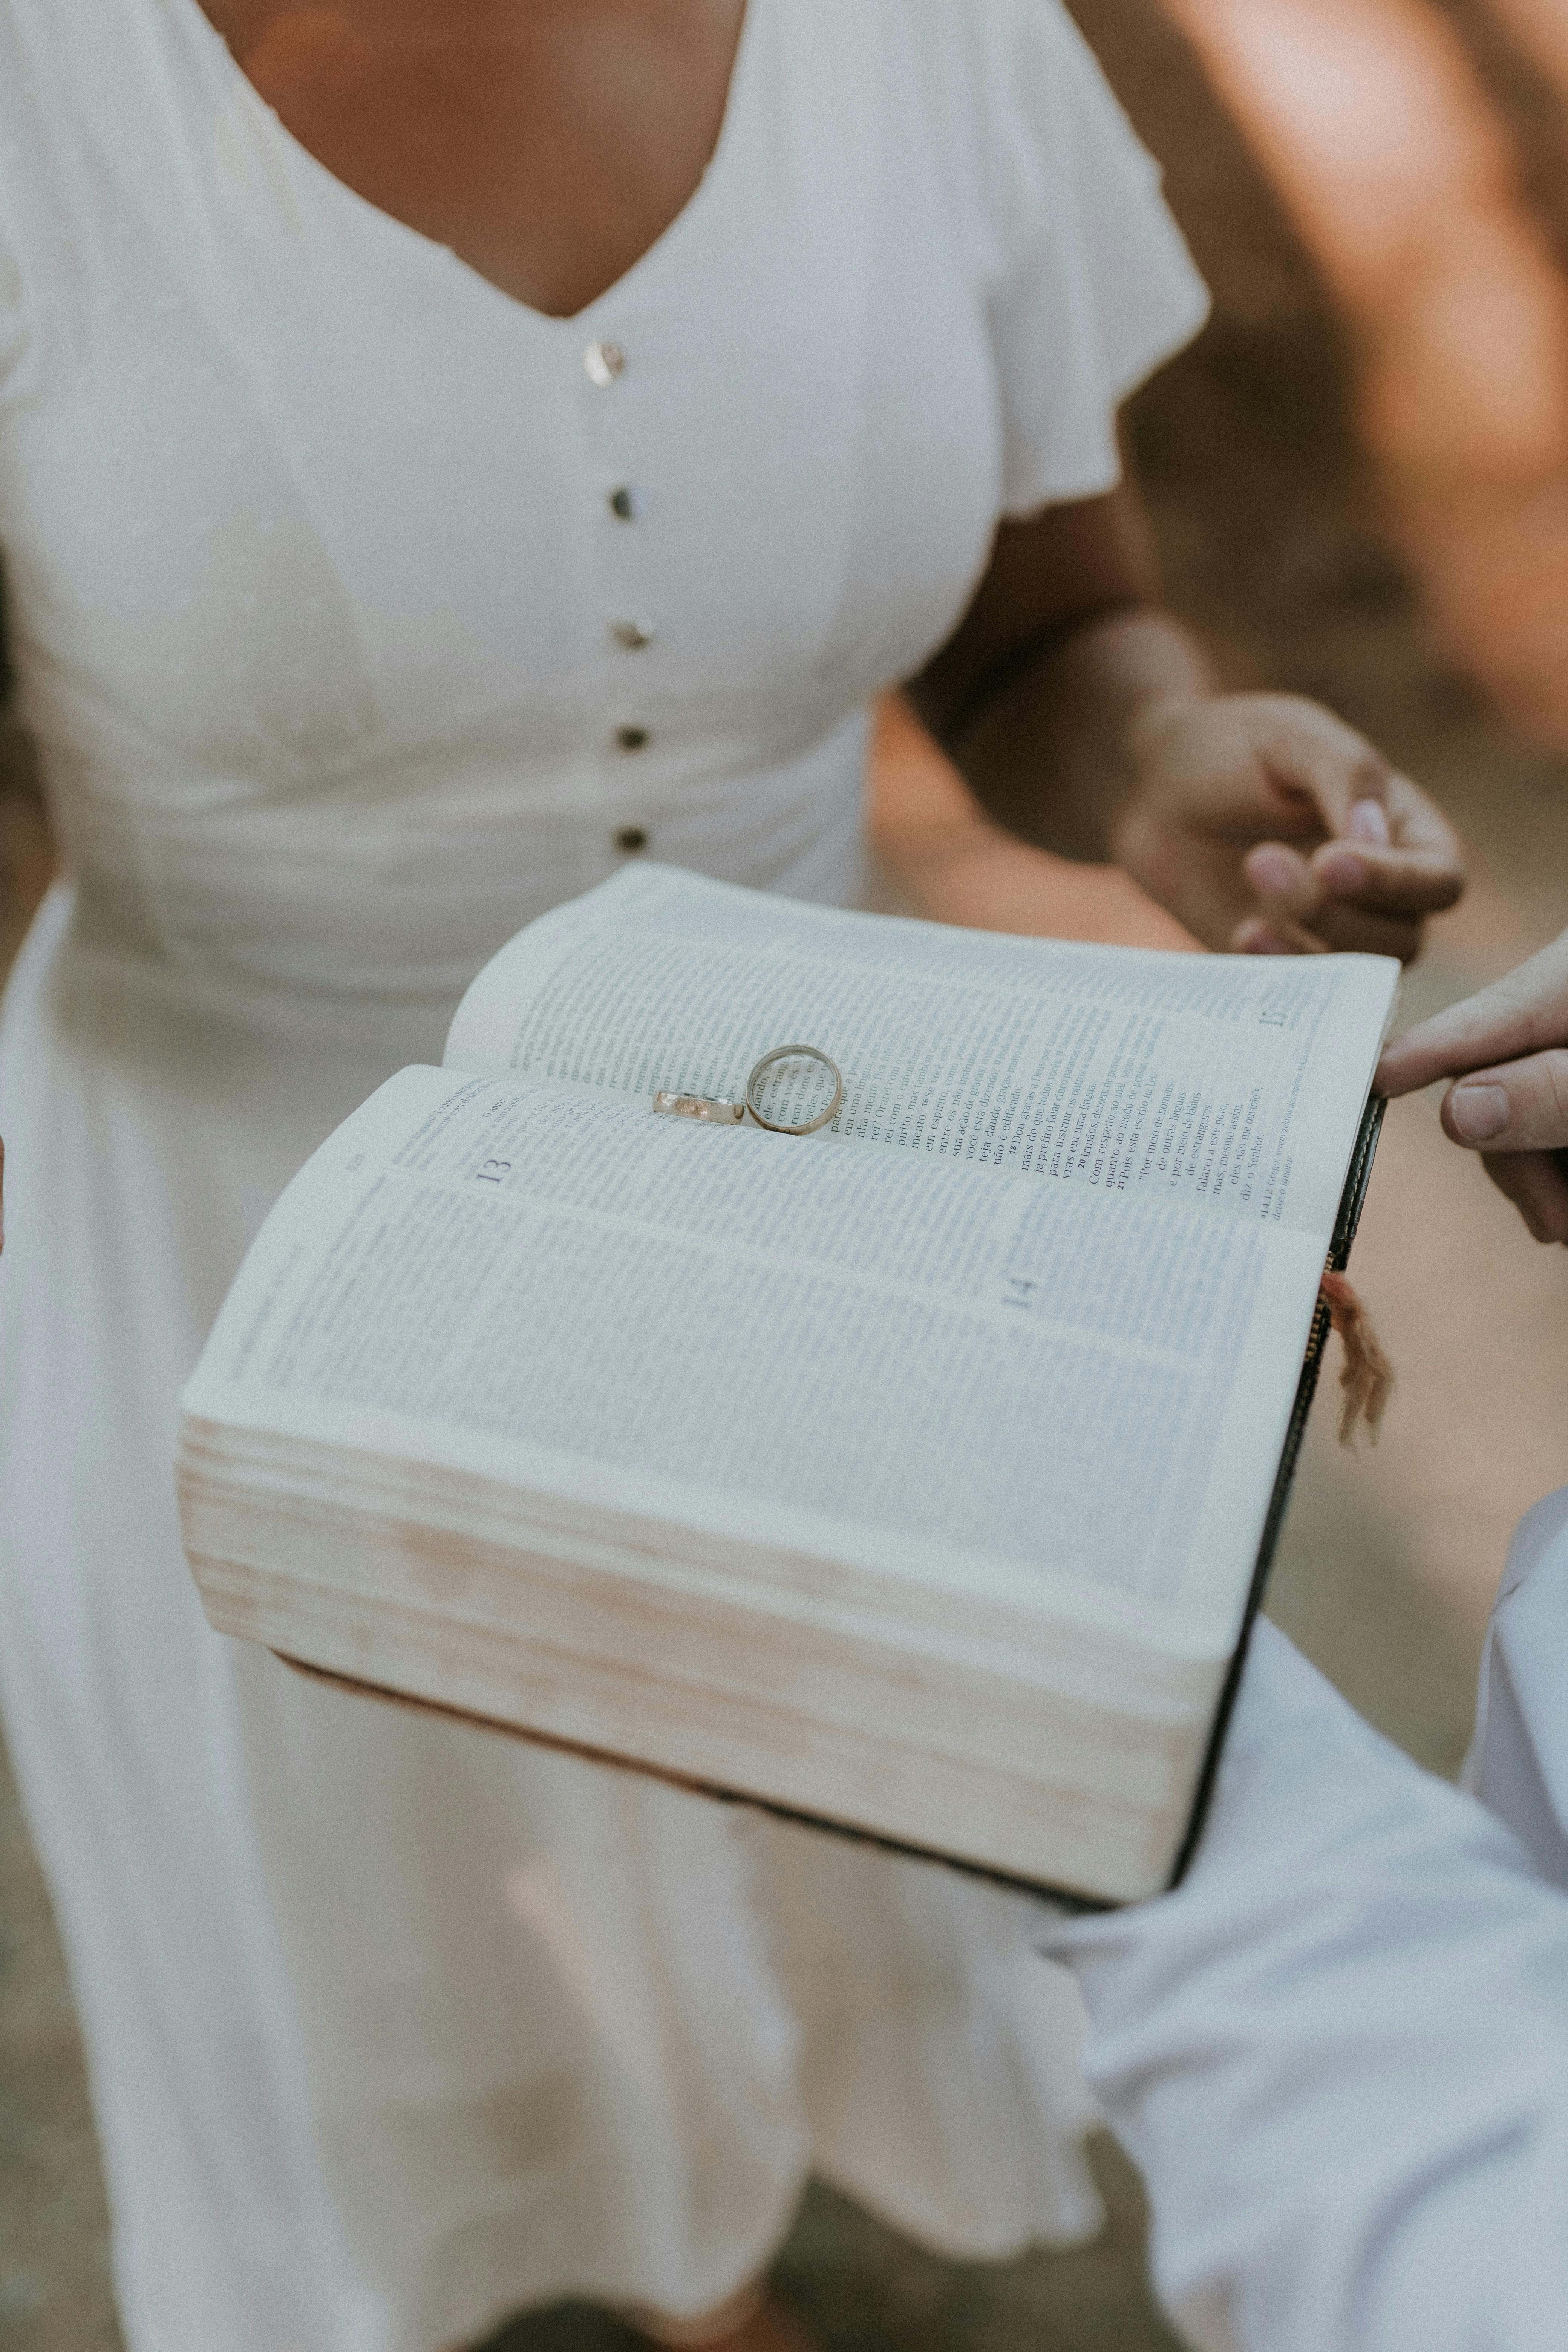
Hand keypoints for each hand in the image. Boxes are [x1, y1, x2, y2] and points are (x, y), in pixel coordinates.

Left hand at [1111, 691, 1463, 958]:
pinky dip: (1275, 973)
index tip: (1330, 860)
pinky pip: (1296, 996)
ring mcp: (1330, 937)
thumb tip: (1377, 836)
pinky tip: (1242, 933)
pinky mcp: (1278, 964)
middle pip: (1400, 942)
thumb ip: (1347, 775)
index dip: (1395, 883)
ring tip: (1249, 881)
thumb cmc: (1235, 748)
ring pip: (1354, 980)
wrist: (1153, 786)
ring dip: (1304, 943)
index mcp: (1405, 834)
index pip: (1438, 882)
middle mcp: (1381, 896)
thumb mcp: (1293, 737)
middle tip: (1261, 859)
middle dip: (1335, 913)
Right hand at [1377, 930, 1567, 1243]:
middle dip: (1519, 1158)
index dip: (1425, 1055)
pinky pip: (1552, 1123)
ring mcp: (1564, 1045)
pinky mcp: (1565, 1084)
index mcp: (1564, 981)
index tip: (1374, 1078)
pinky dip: (1559, 1163)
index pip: (1481, 1021)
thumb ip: (1554, 1092)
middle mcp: (1559, 1006)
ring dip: (1546, 1175)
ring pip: (1530, 1113)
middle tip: (1555, 1226)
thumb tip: (1455, 1113)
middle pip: (1503, 1083)